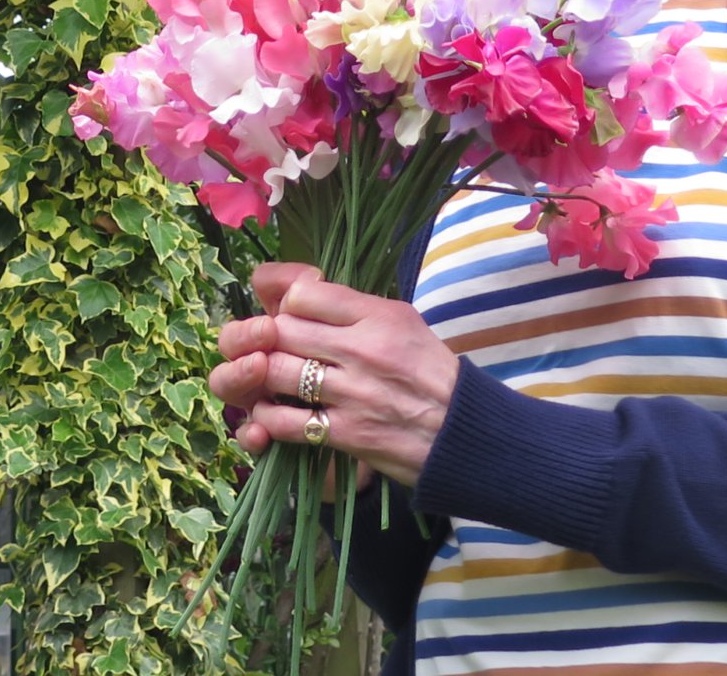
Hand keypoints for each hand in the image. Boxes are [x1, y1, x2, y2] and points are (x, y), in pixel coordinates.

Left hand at [208, 262, 458, 489]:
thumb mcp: (401, 321)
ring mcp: (353, 393)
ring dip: (262, 378)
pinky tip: (271, 415)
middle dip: (265, 340)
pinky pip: (285, 422)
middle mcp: (363, 349)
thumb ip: (350, 306)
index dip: (285, 304)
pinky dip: (267, 419)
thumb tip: (294, 290)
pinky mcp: (348, 434)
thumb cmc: (430, 372)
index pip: (303, 292)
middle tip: (268, 350)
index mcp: (378, 314)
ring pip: (276, 372)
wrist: (464, 434)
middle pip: (281, 330)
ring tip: (268, 380)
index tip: (289, 316)